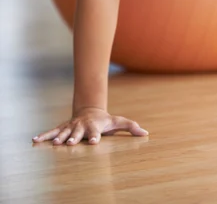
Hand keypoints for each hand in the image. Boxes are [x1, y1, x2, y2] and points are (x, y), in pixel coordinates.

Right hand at [32, 107, 148, 144]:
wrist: (90, 110)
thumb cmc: (105, 120)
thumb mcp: (118, 122)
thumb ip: (131, 127)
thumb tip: (146, 133)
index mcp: (95, 127)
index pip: (95, 133)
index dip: (95, 137)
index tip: (94, 142)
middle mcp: (82, 127)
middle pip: (78, 133)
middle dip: (74, 138)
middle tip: (70, 144)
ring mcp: (71, 127)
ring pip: (64, 133)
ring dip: (58, 138)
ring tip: (52, 143)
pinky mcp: (63, 128)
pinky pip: (51, 131)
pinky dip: (43, 135)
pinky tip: (34, 140)